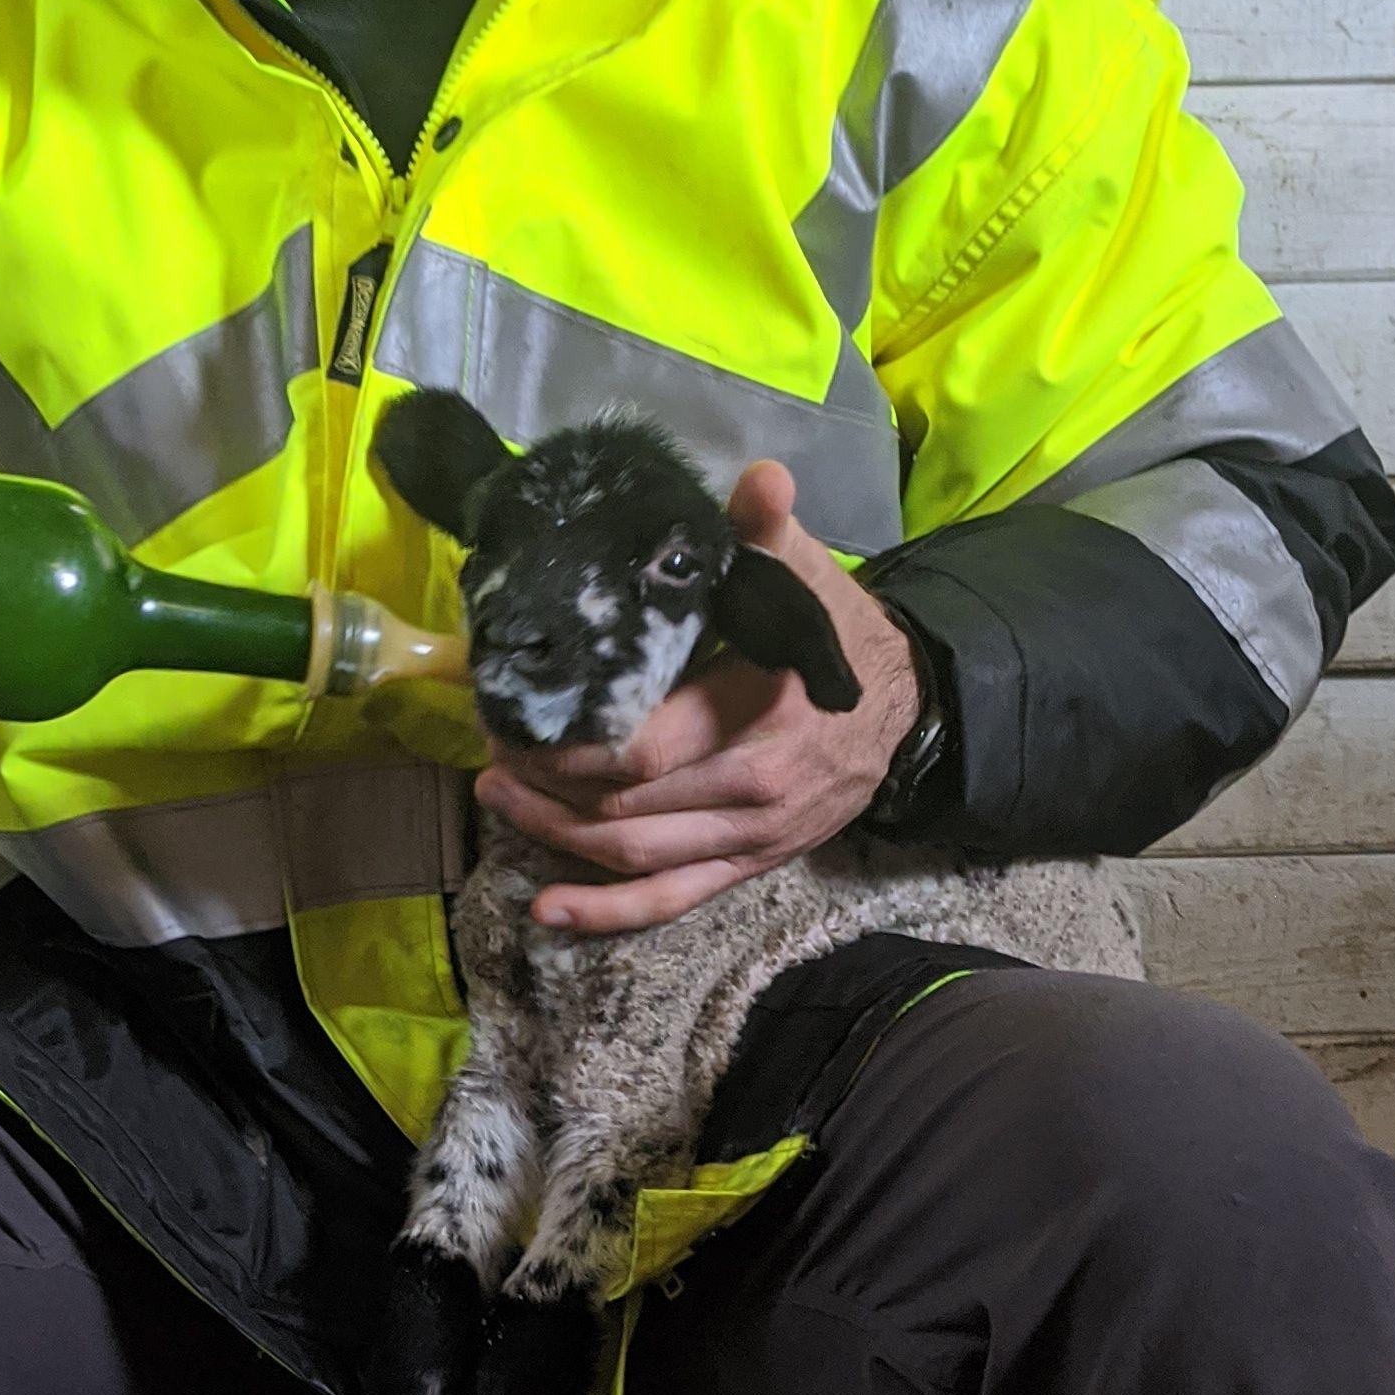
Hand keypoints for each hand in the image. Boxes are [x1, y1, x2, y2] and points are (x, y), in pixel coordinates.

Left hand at [475, 461, 920, 934]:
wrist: (904, 709)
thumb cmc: (839, 635)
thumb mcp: (807, 579)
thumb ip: (767, 534)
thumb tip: (761, 480)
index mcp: (758, 720)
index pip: (640, 749)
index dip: (566, 746)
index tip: (514, 712)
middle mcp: (750, 792)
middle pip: (621, 805)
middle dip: (544, 781)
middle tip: (490, 746)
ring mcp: (748, 840)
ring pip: (632, 854)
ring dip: (554, 833)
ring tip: (496, 796)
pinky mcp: (746, 867)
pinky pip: (669, 901)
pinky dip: (606, 914)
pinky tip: (546, 910)